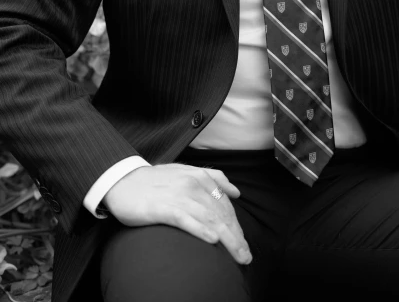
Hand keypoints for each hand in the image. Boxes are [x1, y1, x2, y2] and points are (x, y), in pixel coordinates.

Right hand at [103, 163, 251, 264]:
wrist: (123, 181)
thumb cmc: (155, 181)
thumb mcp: (186, 172)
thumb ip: (212, 178)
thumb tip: (235, 191)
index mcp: (200, 177)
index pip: (225, 205)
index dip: (237, 225)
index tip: (244, 244)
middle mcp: (193, 185)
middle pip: (220, 214)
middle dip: (236, 236)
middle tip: (245, 256)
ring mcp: (179, 196)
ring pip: (209, 219)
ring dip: (226, 239)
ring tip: (237, 255)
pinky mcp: (164, 208)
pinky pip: (186, 220)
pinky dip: (201, 230)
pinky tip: (212, 240)